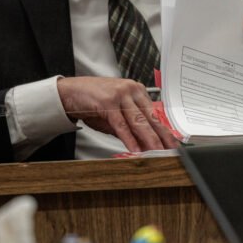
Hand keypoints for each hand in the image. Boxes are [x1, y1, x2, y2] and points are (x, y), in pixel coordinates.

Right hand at [56, 76, 179, 152]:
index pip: (155, 115)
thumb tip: (145, 145)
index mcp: (137, 91)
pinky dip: (129, 138)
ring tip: (157, 152)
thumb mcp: (116, 115)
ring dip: (149, 139)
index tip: (173, 144)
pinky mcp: (108, 102)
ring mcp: (120, 95)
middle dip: (162, 137)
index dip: (165, 131)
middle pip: (150, 118)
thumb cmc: (93, 102)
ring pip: (138, 121)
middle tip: (172, 150)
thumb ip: (130, 128)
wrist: (70, 92)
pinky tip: (135, 149)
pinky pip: (121, 125)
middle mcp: (131, 90)